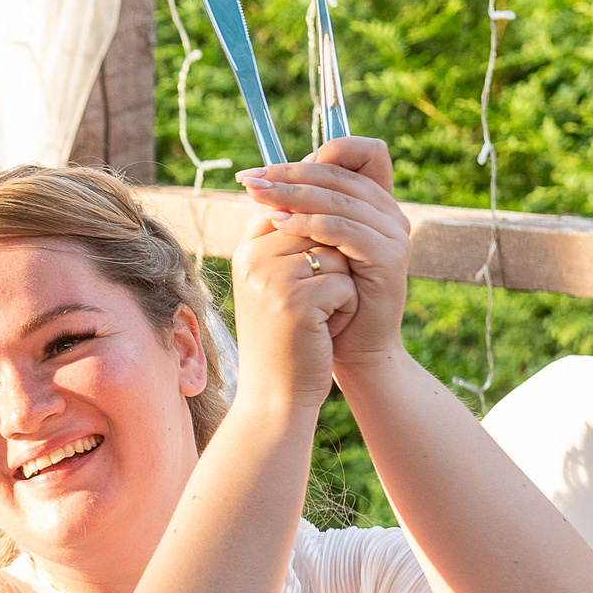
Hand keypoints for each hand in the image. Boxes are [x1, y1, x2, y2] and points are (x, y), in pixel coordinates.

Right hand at [229, 206, 356, 413]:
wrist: (275, 395)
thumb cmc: (284, 338)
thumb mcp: (275, 284)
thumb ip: (288, 241)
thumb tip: (316, 197)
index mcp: (248, 249)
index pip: (293, 209)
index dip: (318, 229)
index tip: (317, 267)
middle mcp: (253, 257)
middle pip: (320, 228)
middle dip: (332, 262)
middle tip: (316, 302)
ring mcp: (271, 278)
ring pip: (336, 254)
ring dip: (341, 287)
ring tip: (318, 318)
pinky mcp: (295, 301)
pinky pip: (344, 284)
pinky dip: (345, 309)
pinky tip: (323, 332)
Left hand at [241, 137, 411, 373]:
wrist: (350, 350)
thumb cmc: (325, 298)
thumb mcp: (310, 248)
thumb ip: (300, 212)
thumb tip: (263, 179)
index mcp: (375, 204)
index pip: (361, 153)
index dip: (320, 151)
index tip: (269, 169)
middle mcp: (389, 213)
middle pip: (340, 174)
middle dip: (290, 173)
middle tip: (250, 178)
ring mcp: (393, 234)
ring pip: (339, 199)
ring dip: (293, 193)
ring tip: (258, 195)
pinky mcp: (389, 258)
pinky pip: (344, 230)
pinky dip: (309, 223)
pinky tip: (279, 223)